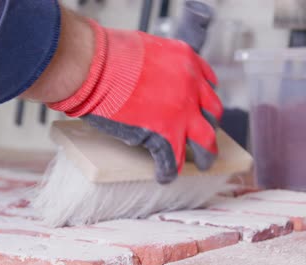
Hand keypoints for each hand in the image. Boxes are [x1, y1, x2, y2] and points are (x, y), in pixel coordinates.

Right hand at [45, 16, 221, 183]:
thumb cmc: (108, 53)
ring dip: (205, 155)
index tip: (202, 108)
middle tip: (204, 137)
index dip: (205, 100)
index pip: (208, 84)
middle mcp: (192, 87)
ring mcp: (182, 114)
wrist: (93, 66)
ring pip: (206, 141)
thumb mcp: (148, 47)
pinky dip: (170, 171)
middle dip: (209, 126)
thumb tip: (156, 78)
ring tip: (202, 165)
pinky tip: (165, 176)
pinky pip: (175, 160)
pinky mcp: (165, 136)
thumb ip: (161, 64)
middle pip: (212, 114)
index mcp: (188, 62)